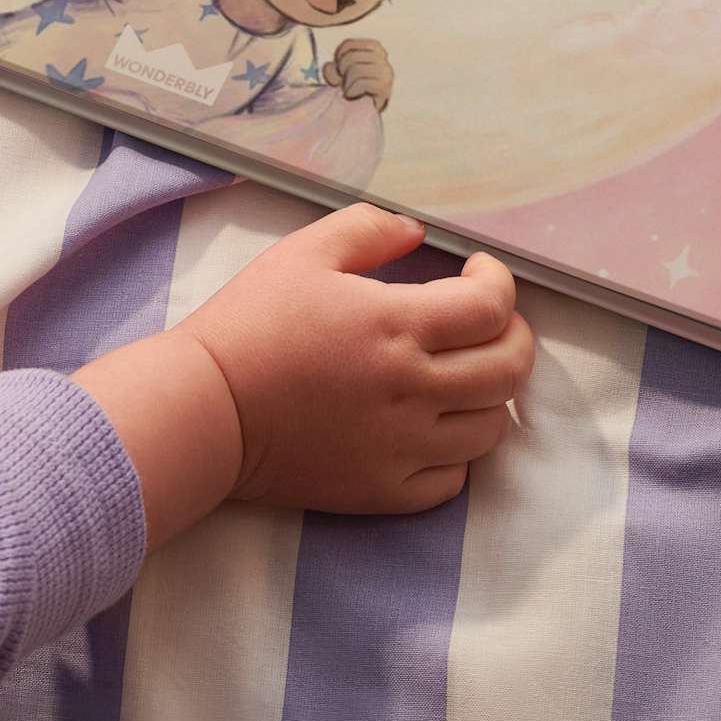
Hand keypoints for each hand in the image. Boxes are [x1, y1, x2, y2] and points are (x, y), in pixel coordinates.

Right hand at [177, 205, 533, 513]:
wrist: (205, 410)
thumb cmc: (250, 325)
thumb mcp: (303, 252)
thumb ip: (368, 229)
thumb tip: (417, 231)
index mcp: (394, 325)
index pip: (492, 307)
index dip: (500, 282)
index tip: (479, 273)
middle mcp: (410, 389)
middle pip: (510, 370)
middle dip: (515, 336)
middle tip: (488, 322)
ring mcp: (401, 447)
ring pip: (492, 428)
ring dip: (491, 394)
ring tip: (463, 372)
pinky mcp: (383, 491)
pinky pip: (453, 480)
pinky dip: (458, 452)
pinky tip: (433, 424)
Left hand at [324, 39, 392, 112]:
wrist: (367, 110)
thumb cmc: (354, 87)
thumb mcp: (340, 73)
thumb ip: (332, 68)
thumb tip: (330, 69)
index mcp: (374, 47)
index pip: (348, 44)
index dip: (338, 57)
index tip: (339, 68)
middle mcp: (382, 57)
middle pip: (350, 57)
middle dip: (341, 72)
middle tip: (344, 82)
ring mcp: (385, 72)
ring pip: (355, 70)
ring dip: (347, 84)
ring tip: (350, 89)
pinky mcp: (384, 87)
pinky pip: (361, 83)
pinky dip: (351, 91)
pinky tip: (353, 95)